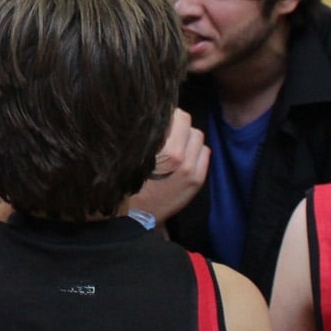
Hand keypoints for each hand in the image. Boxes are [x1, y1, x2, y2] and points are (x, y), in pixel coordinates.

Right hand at [128, 108, 209, 223]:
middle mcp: (182, 158)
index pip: (177, 115)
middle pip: (189, 124)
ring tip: (175, 143)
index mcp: (165, 150)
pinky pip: (205, 153)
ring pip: (199, 138)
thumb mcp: (130, 155)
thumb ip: (145, 135)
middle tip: (166, 130)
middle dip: (178, 124)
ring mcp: (192, 171)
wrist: (133, 217)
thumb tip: (154, 115)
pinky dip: (196, 151)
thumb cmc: (124, 183)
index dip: (167, 113)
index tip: (158, 118)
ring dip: (188, 137)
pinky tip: (184, 156)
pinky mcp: (197, 181)